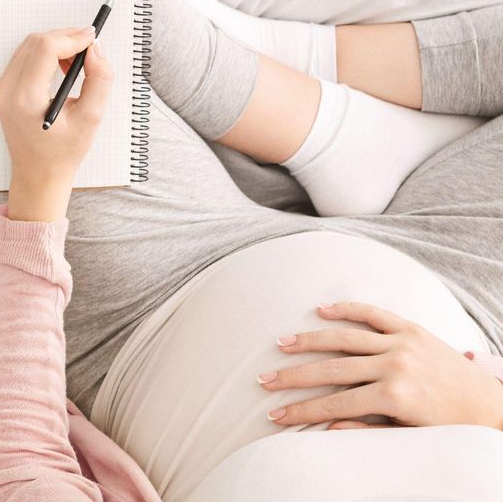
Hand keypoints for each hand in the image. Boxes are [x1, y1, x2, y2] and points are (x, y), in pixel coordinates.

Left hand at [0, 27, 113, 220]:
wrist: (38, 175)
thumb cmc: (63, 153)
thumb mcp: (91, 117)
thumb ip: (99, 79)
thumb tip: (95, 48)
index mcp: (25, 99)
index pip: (45, 48)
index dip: (72, 38)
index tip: (93, 39)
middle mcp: (7, 91)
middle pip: (35, 42)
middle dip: (65, 37)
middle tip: (89, 48)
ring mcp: (1, 90)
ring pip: (28, 45)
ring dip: (55, 44)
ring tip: (77, 61)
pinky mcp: (3, 90)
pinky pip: (23, 57)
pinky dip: (45, 54)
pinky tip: (62, 67)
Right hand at [258, 302, 502, 429]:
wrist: (490, 406)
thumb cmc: (448, 426)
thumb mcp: (407, 436)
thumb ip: (365, 430)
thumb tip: (326, 428)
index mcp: (395, 397)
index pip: (334, 404)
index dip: (301, 411)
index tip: (276, 415)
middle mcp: (396, 365)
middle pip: (331, 369)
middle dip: (294, 376)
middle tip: (264, 380)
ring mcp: (404, 343)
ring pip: (345, 338)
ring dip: (309, 340)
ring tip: (281, 344)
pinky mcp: (412, 328)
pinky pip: (374, 314)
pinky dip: (347, 310)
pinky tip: (320, 311)